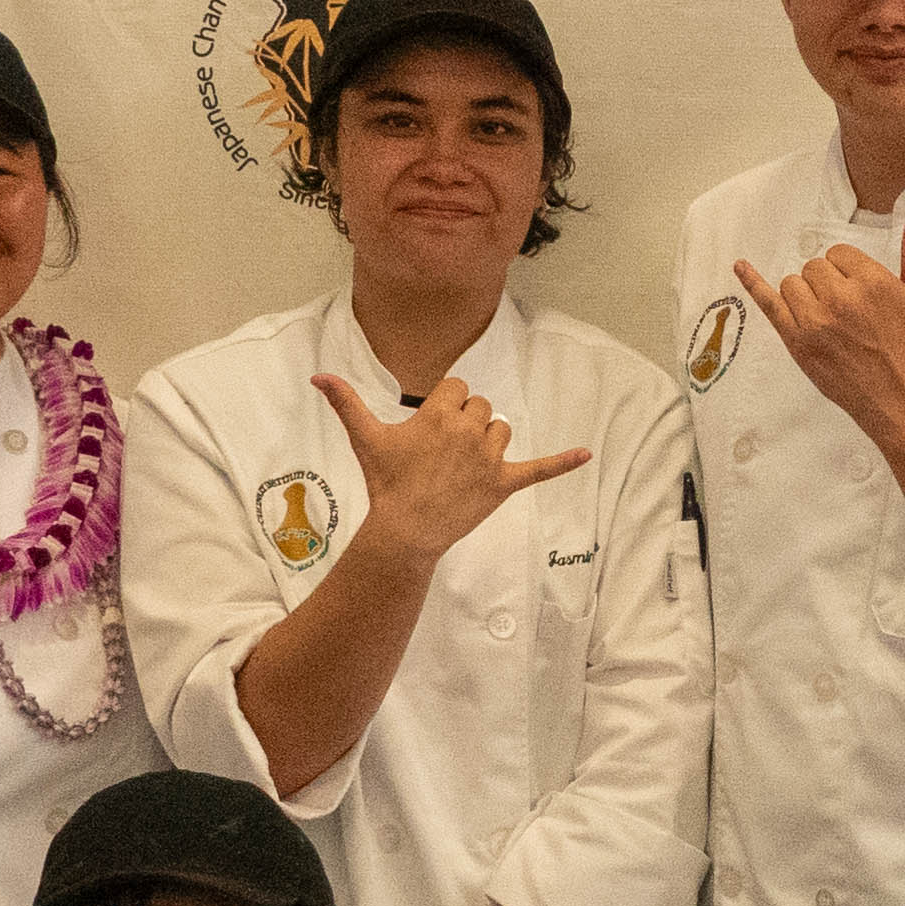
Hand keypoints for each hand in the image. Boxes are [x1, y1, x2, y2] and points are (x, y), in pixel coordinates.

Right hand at [316, 369, 589, 567]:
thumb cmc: (385, 483)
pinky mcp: (504, 483)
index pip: (458, 387)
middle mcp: (469, 429)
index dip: (445, 405)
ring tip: (464, 464)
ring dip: (489, 440)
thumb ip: (345, 401)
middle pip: (481, 406)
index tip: (431, 428)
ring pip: (502, 430)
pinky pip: (540, 469)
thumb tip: (317, 375)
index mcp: (441, 412)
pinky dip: (563, 462)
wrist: (404, 530)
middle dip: (465, 422)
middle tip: (442, 451)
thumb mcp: (365, 438)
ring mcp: (490, 458)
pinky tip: (587, 455)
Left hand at [738, 204, 904, 448]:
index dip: (847, 270)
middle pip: (814, 267)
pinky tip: (740, 265)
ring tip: (827, 319)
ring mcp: (815, 320)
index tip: (858, 293)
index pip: (839, 253)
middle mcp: (840, 297)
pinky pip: (768, 303)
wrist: (897, 397)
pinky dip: (752, 282)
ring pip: (793, 283)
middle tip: (847, 312)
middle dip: (827, 283)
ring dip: (805, 294)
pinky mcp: (796, 340)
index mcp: (871, 281)